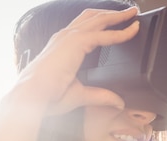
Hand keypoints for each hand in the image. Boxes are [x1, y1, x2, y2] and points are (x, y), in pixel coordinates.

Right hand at [16, 7, 139, 114]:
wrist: (33, 95)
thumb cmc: (47, 95)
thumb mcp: (80, 94)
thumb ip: (100, 96)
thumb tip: (117, 102)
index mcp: (62, 46)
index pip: (85, 28)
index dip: (102, 24)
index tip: (118, 24)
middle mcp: (65, 37)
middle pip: (93, 17)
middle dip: (112, 14)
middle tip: (130, 12)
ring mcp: (69, 37)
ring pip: (99, 19)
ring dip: (118, 16)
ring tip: (133, 14)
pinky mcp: (76, 42)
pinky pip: (103, 34)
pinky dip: (120, 32)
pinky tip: (132, 31)